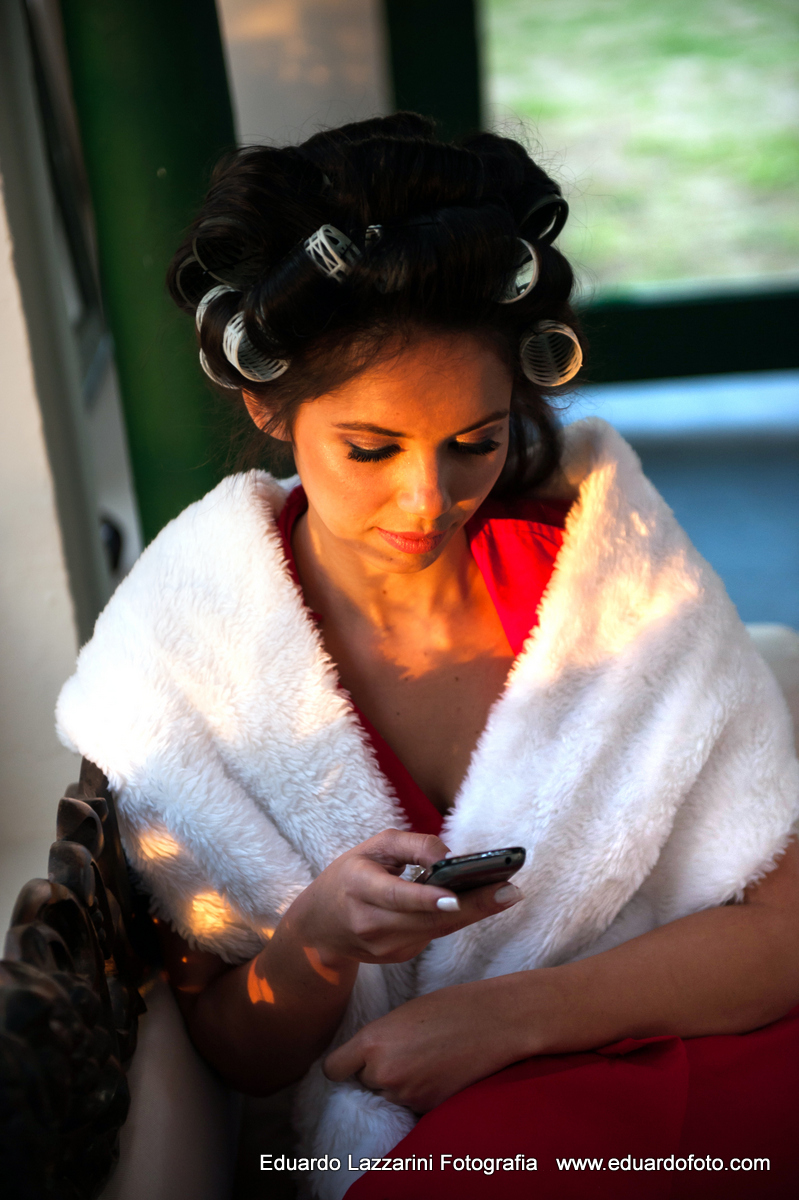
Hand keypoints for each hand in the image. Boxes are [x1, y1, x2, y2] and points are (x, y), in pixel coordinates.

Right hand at [285, 828, 521, 969]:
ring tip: (506, 893)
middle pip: (427, 918)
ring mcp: (383, 947)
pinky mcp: (395, 958)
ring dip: (472, 912)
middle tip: (510, 891)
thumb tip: (449, 856)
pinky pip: (431, 936)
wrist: (320, 926)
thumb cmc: (351, 876)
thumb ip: (411, 845)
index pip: (395, 896)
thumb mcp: (373, 848)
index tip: (457, 897)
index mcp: (358, 887)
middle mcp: (369, 923)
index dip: (426, 899)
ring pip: (436, 930)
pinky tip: (477, 904)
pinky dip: (454, 919)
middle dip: (472, 906)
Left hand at [323, 979, 525, 1111]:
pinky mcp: (427, 1108)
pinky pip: (409, 1104)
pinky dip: (418, 1092)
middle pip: (363, 1082)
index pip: (333, 1069)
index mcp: (372, 1042)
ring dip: (398, 1084)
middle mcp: (383, 1072)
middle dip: (376, 1071)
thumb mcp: (403, 1014)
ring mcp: (406, 1094)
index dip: (343, 1065)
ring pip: (387, 1094)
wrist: (494, 1022)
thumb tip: (365, 1057)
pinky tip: (437, 1073)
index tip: (351, 1062)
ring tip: (425, 1060)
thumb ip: (379, 1038)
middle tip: (404, 1052)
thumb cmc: (450, 1006)